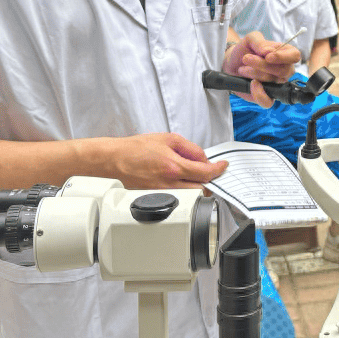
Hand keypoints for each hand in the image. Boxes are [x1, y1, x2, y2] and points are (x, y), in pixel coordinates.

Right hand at [104, 133, 227, 188]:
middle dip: (210, 180)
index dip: (218, 169)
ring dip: (198, 186)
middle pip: (201, 188)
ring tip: (194, 175)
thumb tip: (203, 157)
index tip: (223, 166)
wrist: (115, 160)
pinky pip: (178, 196)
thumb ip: (189, 148)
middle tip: (210, 171)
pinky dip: (184, 189)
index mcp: (173, 166)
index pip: (205, 172)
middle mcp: (169, 182)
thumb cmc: (136, 148)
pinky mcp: (156, 198)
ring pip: (191, 195)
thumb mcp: (168, 139)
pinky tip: (180, 180)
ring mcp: (162, 192)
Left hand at [223, 31, 300, 106]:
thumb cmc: (246, 50)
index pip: (295, 56)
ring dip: (255, 74)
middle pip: (283, 70)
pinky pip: (268, 101)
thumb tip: (269, 51)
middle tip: (246, 58)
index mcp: (285, 53)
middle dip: (262, 64)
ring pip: (273, 82)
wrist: (233, 62)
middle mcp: (285, 70)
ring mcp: (277, 84)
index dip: (283, 57)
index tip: (268, 56)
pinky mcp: (267, 96)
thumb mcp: (250, 39)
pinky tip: (251, 84)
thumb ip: (260, 42)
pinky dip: (259, 94)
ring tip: (243, 68)